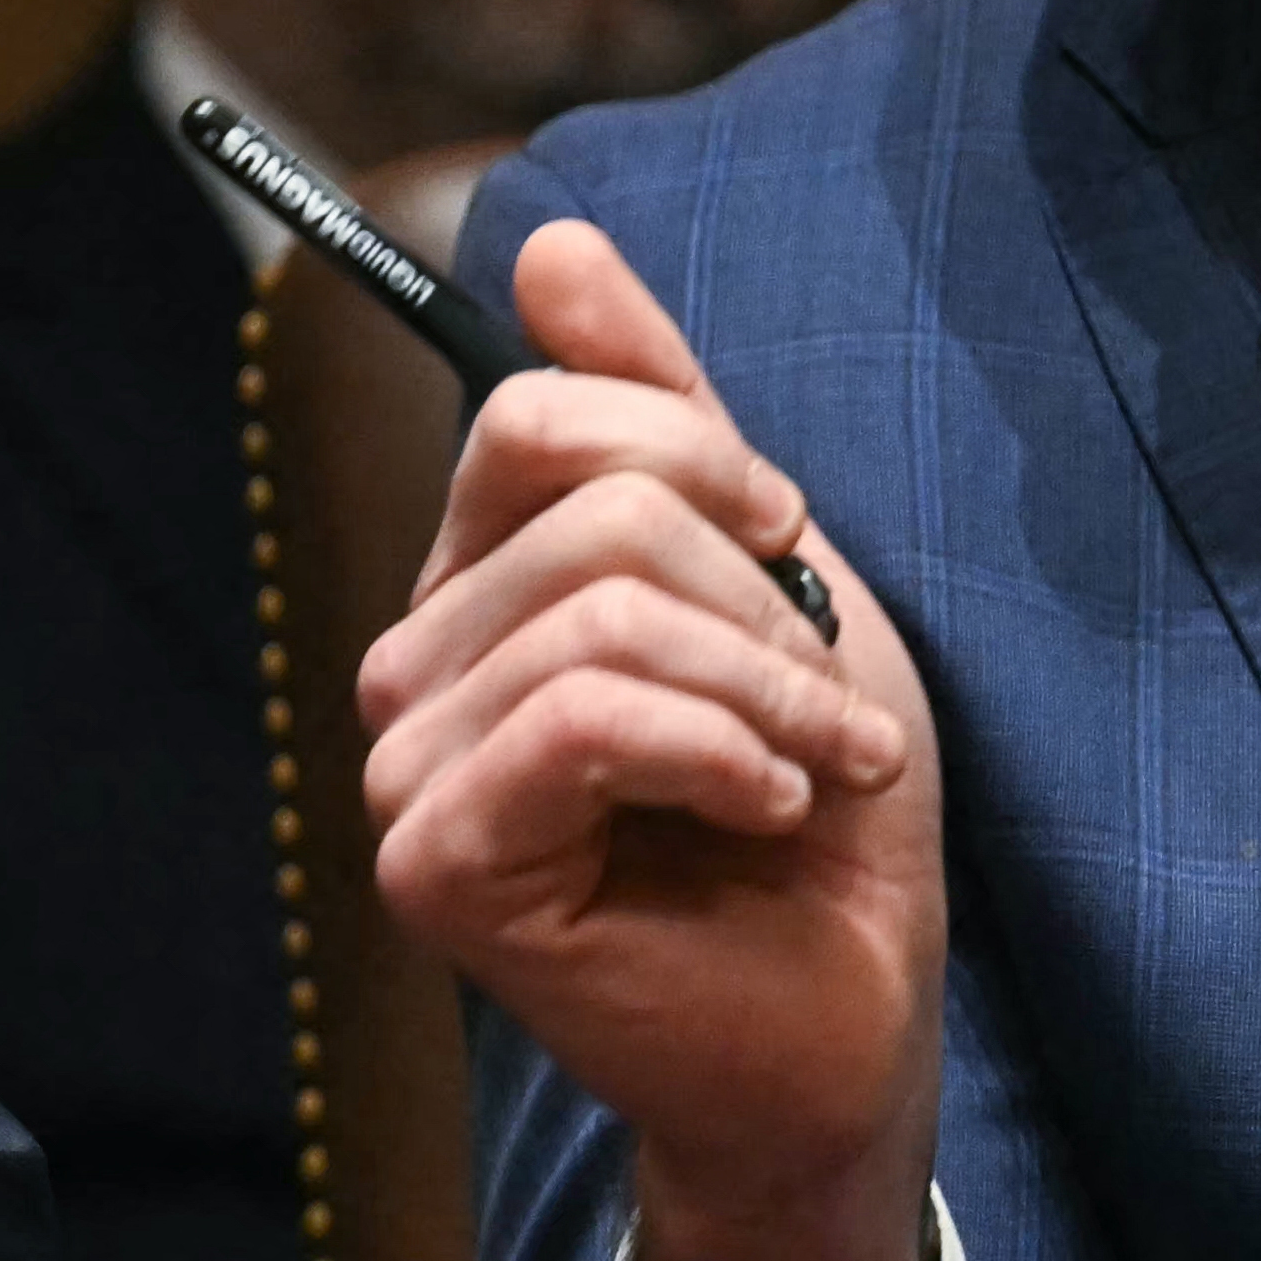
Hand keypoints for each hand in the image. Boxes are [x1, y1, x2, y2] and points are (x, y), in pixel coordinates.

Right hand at [358, 216, 948, 1260]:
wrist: (850, 1020)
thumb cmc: (817, 813)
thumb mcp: (771, 575)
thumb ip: (660, 415)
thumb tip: (547, 240)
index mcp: (476, 591)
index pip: (535, 417)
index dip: (695, 452)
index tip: (789, 544)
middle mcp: (413, 670)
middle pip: (590, 511)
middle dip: (761, 605)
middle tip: (831, 712)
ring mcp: (410, 773)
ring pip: (600, 614)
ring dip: (768, 696)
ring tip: (820, 771)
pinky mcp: (438, 865)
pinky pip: (582, 718)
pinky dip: (721, 753)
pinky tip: (769, 815)